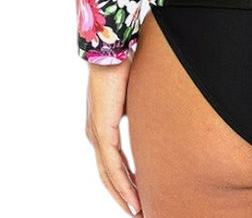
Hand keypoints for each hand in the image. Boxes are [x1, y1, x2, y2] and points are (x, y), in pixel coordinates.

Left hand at [85, 60, 141, 216]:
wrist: (111, 50)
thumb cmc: (124, 66)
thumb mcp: (134, 95)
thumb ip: (138, 110)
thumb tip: (155, 113)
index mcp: (102, 127)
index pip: (112, 163)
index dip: (125, 182)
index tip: (139, 196)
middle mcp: (95, 135)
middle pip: (109, 176)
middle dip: (124, 196)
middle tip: (140, 212)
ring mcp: (97, 135)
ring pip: (110, 176)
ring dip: (124, 196)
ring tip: (139, 212)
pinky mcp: (102, 132)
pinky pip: (112, 166)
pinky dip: (123, 185)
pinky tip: (133, 198)